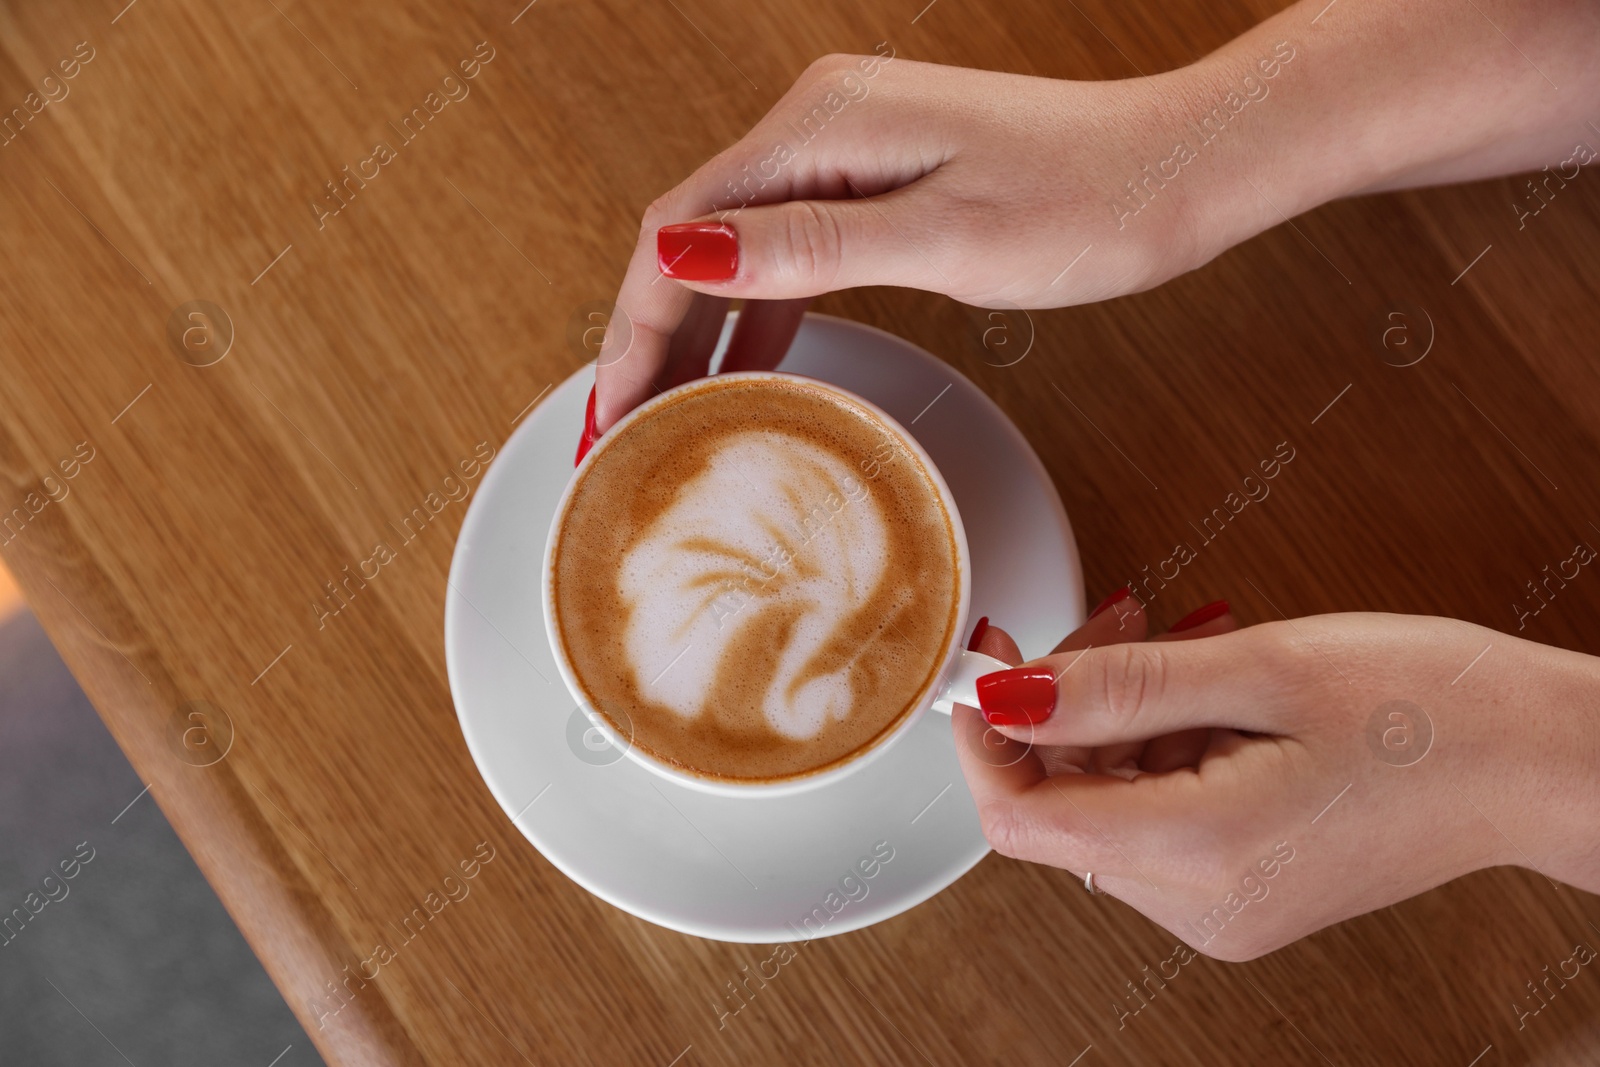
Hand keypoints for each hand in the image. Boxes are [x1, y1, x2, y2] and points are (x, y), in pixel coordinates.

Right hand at [587, 49, 1212, 440]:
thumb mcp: (943, 239)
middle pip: (695, 234)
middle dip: (651, 334)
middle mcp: (822, 123)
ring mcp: (849, 147)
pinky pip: (791, 249)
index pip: (681, 227)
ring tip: (669, 416)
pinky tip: (746, 371)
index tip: (612, 408)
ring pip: (737, 247)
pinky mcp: (880, 176)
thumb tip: (685, 252)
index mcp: (823, 126)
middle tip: (622, 430)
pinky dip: (759, 313)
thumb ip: (808, 248)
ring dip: (699, 331)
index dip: (635, 324)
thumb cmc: (1086, 200)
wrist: (1180, 169)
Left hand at [953, 596, 1599, 959]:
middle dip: (1067, 705)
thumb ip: (1116, 687)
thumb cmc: (1433, 708)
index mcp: (1201, 852)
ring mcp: (1224, 906)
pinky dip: (1163, 743)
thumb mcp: (1260, 668)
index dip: (984, 734)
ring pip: (1106, 802)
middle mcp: (1201, 904)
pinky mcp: (1244, 890)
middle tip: (1117, 618)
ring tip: (1190, 643)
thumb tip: (1003, 694)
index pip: (1019, 816)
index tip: (989, 658)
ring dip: (1122, 714)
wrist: (1545, 761)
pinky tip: (1215, 689)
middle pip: (1061, 804)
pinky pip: (1157, 813)